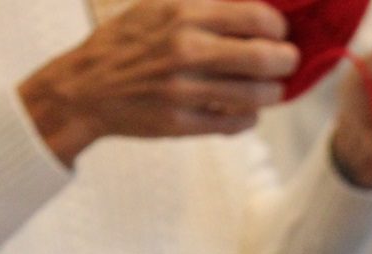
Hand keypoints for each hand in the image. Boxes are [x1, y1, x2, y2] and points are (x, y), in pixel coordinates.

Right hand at [18, 0, 297, 165]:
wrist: (84, 88)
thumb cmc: (127, 43)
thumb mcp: (160, 7)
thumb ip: (207, 6)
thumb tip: (258, 9)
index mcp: (185, 14)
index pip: (259, 17)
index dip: (278, 26)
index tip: (278, 32)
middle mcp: (187, 50)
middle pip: (266, 58)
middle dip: (287, 62)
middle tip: (286, 63)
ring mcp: (183, 90)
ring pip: (257, 96)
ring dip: (272, 93)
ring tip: (268, 89)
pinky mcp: (180, 123)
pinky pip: (236, 124)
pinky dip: (248, 118)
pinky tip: (242, 110)